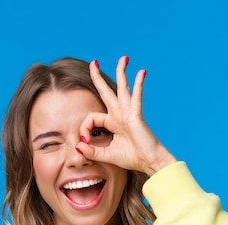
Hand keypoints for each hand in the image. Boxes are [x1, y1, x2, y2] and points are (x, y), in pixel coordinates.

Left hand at [76, 56, 176, 175]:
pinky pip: (136, 97)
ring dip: (122, 72)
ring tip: (123, 58)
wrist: (149, 162)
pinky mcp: (136, 115)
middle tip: (94, 62)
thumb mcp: (106, 155)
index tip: (84, 141)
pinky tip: (141, 72)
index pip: (91, 117)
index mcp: (112, 122)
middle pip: (106, 91)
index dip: (84, 128)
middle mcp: (119, 114)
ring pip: (123, 88)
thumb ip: (91, 151)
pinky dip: (138, 84)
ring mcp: (128, 113)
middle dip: (98, 77)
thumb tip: (77, 145)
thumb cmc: (131, 158)